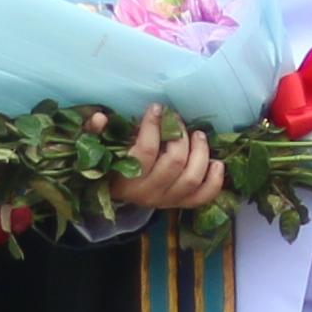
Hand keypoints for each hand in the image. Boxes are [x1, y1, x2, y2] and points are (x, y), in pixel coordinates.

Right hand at [104, 104, 224, 220]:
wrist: (115, 192)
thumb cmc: (107, 164)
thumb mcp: (96, 148)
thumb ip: (94, 133)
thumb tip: (100, 117)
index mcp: (125, 180)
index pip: (146, 151)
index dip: (153, 126)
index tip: (157, 108)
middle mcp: (148, 194)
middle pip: (174, 162)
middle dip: (180, 136)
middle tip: (178, 121)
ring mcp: (166, 201)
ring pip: (192, 178)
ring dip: (200, 153)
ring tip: (198, 135)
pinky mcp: (180, 203)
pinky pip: (203, 196)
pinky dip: (214, 181)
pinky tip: (217, 163)